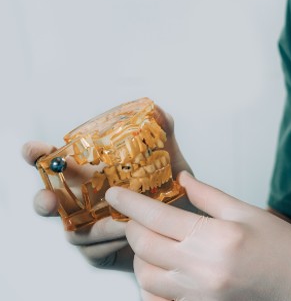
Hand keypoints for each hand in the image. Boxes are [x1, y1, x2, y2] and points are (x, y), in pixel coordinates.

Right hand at [21, 105, 192, 270]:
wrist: (186, 228)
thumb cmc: (171, 193)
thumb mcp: (170, 161)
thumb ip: (163, 134)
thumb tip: (159, 110)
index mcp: (91, 174)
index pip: (56, 162)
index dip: (39, 156)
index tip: (32, 150)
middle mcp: (83, 200)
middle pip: (49, 201)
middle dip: (44, 200)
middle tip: (50, 200)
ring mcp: (87, 227)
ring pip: (74, 231)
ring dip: (95, 227)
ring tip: (122, 222)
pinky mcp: (98, 251)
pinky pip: (94, 250)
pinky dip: (112, 243)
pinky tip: (129, 236)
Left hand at [107, 171, 290, 300]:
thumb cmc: (285, 249)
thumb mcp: (249, 212)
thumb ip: (210, 196)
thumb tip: (181, 179)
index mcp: (215, 238)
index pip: (157, 217)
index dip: (131, 203)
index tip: (116, 193)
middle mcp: (200, 269)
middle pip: (144, 245)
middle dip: (132, 225)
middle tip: (135, 213)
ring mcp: (197, 295)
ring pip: (145, 275)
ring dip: (141, 255)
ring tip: (152, 240)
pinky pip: (158, 298)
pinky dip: (151, 283)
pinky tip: (162, 269)